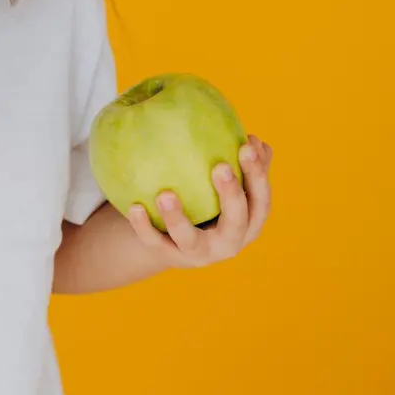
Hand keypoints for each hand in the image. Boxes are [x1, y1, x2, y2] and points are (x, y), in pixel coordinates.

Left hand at [127, 134, 273, 267]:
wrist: (173, 240)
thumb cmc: (207, 203)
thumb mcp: (225, 188)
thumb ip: (239, 165)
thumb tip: (254, 139)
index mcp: (248, 223)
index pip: (260, 200)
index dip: (257, 175)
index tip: (247, 145)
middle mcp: (228, 243)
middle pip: (236, 222)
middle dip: (231, 195)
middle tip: (221, 166)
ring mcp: (198, 253)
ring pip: (190, 239)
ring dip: (178, 218)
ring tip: (165, 194)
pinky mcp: (168, 256)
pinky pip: (154, 242)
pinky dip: (144, 226)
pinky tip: (134, 206)